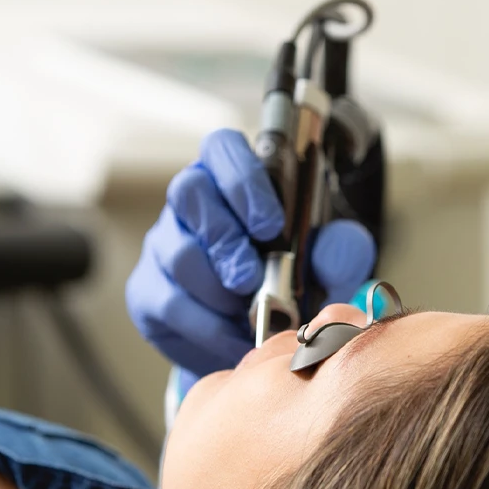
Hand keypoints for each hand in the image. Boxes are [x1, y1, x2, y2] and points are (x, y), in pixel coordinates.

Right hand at [126, 129, 375, 375]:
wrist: (262, 335)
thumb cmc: (294, 280)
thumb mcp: (328, 265)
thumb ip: (340, 251)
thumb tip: (332, 249)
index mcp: (234, 177)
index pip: (223, 148)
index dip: (242, 181)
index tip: (270, 225)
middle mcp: (192, 202)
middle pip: (189, 193)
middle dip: (225, 240)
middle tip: (252, 280)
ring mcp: (164, 244)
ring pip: (177, 255)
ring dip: (218, 291)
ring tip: (250, 316)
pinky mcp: (148, 291)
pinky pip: (168, 305)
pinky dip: (207, 329)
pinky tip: (234, 341)